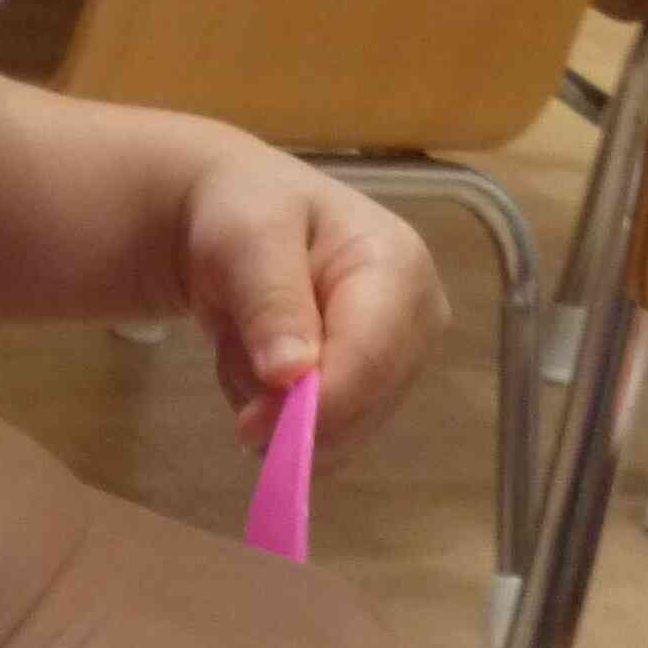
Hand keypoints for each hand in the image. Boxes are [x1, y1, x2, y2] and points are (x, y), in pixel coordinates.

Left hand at [172, 140, 448, 453]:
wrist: (237, 223)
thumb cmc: (245, 211)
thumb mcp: (245, 236)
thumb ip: (269, 299)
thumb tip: (290, 375)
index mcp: (400, 267)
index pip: (372, 358)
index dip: (317, 404)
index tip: (250, 427)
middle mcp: (416, 320)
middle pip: (362, 405)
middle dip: (286, 402)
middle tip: (231, 352)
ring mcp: (398, 360)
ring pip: (338, 431)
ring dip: (271, 402)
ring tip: (246, 337)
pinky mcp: (372, 390)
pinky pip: (322, 436)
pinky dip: (274, 411)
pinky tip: (260, 361)